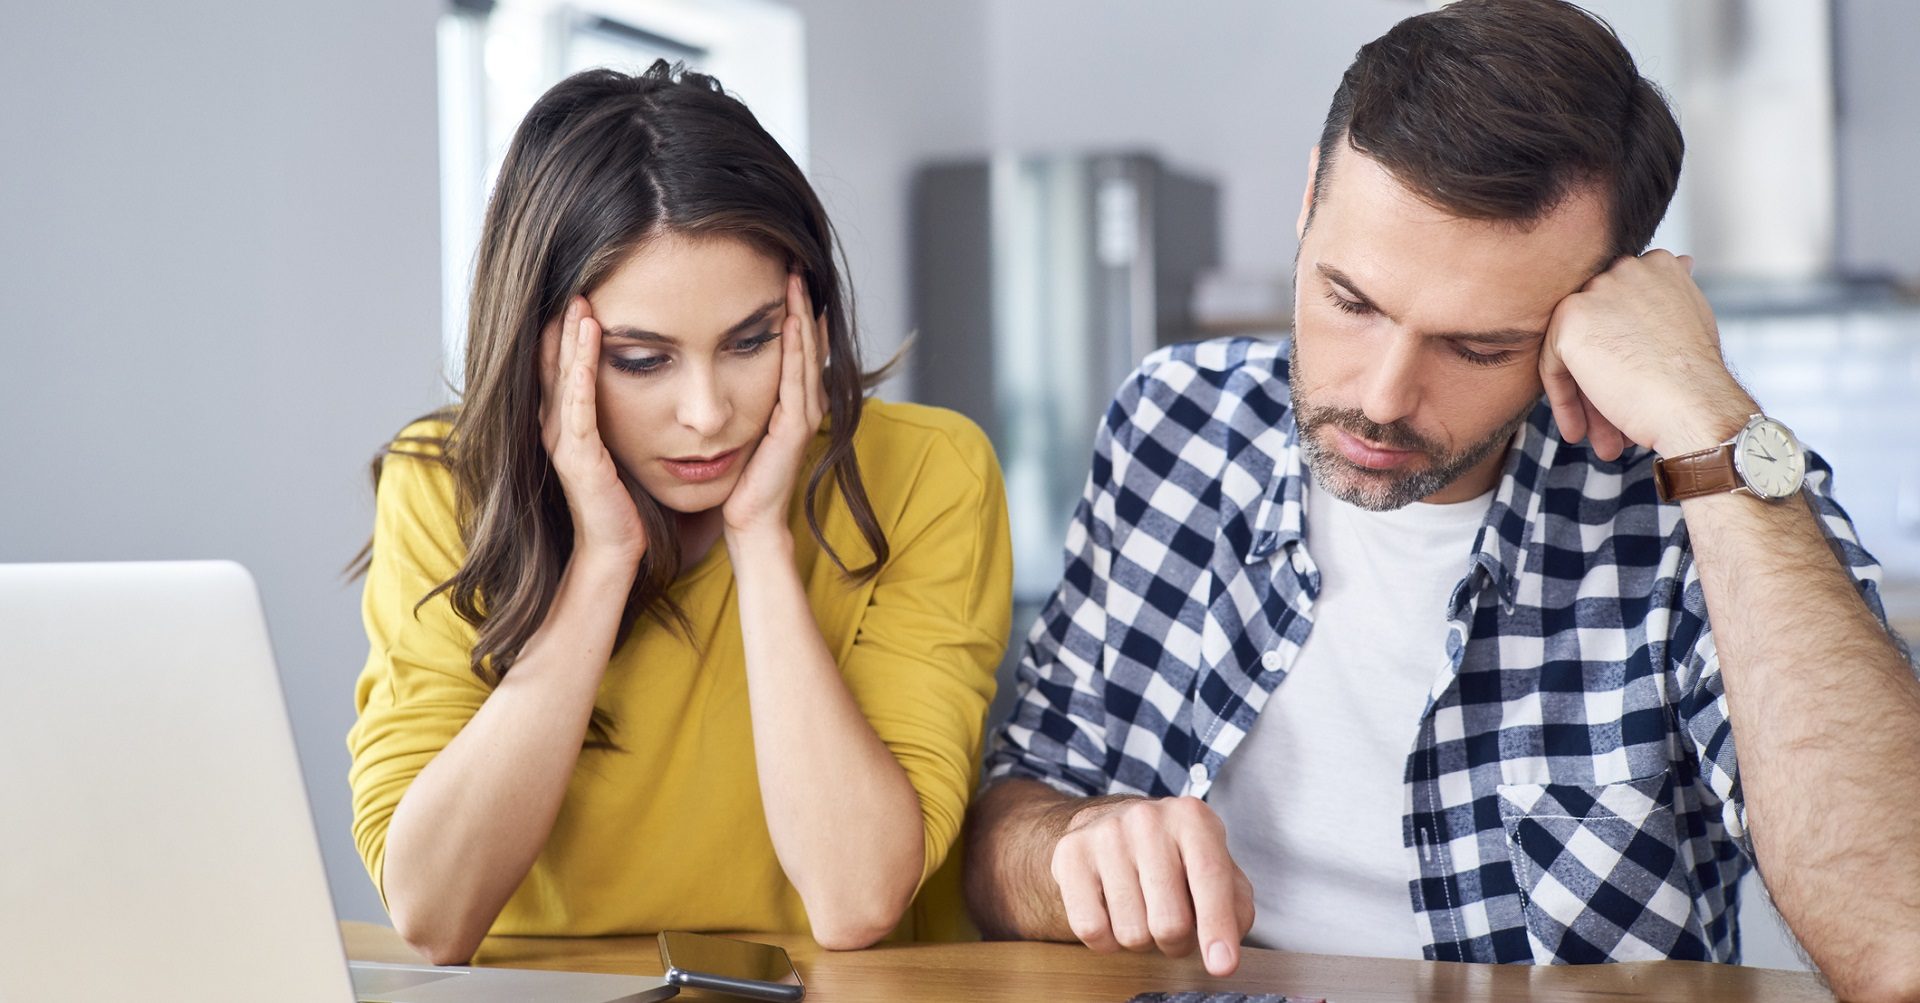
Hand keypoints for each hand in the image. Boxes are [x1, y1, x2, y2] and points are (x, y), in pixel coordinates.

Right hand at [539, 296, 646, 564]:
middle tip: (575, 284)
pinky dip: (582, 370)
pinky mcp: (578, 457)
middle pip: (556, 364)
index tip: (581, 295)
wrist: (616, 549)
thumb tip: (642, 386)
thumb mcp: (619, 449)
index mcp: (567, 424)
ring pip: (564, 378)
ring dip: (570, 338)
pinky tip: (588, 343)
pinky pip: (578, 405)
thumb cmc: (623, 502)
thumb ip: (618, 418)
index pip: (563, 367)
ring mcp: (563, 441)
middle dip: (564, 324)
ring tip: (580, 302)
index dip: (566, 332)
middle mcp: (557, 427)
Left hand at [722, 273, 826, 537]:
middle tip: (794, 260)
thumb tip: (715, 366)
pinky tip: (791, 321)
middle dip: (800, 301)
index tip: (781, 273)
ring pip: (803, 354)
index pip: (794, 346)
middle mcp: (801, 403)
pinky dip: (796, 348)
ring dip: (800, 315)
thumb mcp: (737, 427)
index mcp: (787, 401)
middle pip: (805, 342)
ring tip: (795, 278)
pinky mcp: (795, 428)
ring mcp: (801, 415)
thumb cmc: (737, 479)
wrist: (746, 521)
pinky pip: (796, 379)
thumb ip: (737, 398)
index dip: (791, 310)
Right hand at [1051, 796, 1255, 976]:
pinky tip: (1113, 914)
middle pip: (1170, 922)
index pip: (1210, 879)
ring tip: (1141, 911)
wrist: (1105, 824)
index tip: (1222, 964)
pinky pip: (1091, 929)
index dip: (1217, 927)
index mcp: (1192, 817)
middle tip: (1173, 927)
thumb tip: (1223, 948)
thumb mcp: (1213, 866)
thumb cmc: (1170, 854)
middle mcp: (1147, 819)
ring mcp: (1104, 834)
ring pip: (1131, 933)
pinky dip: (1107, 941)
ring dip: (1141, 940)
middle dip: (1177, 943)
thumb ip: (1234, 905)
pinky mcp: (1069, 855)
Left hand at [1539, 250, 1755, 459]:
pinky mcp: (1570, 320)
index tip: (1634, 381)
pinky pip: (1553, 365)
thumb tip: (1681, 263)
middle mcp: (1625, 268)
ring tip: (1605, 438)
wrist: (1695, 405)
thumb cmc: (1698, 379)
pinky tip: (1579, 431)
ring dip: (1587, 397)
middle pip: (1596, 330)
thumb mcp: (1692, 320)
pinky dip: (1564, 400)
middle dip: (1606, 377)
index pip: (1620, 310)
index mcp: (1658, 265)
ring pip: (1574, 350)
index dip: (1623, 351)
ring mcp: (1596, 291)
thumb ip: (1670, 293)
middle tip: (1617, 418)